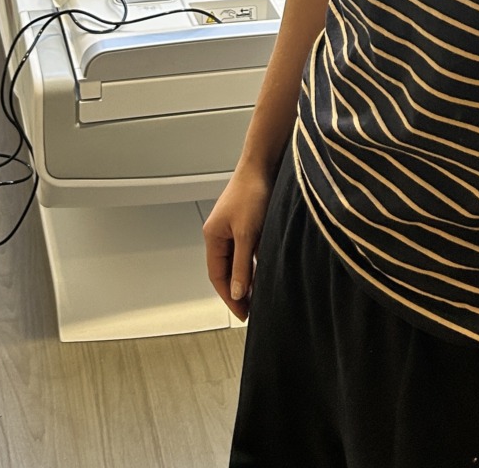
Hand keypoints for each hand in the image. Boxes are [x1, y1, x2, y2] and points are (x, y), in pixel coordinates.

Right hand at [202, 161, 275, 320]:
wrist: (264, 164)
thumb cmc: (252, 193)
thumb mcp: (247, 234)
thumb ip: (241, 265)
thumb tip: (237, 292)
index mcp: (213, 236)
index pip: (217, 275)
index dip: (229, 296)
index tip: (242, 313)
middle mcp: (220, 233)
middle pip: (225, 269)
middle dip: (237, 290)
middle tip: (251, 309)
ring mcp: (233, 227)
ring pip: (238, 260)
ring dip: (246, 277)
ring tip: (259, 295)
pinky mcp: (247, 221)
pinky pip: (247, 249)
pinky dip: (254, 262)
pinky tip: (265, 270)